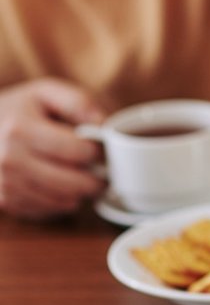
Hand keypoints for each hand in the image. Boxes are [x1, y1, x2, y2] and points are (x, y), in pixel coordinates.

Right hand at [0, 78, 106, 218]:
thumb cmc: (17, 109)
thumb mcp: (45, 93)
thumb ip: (78, 103)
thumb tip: (104, 126)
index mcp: (21, 130)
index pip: (77, 151)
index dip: (99, 152)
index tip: (104, 149)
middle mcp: (10, 160)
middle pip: (72, 182)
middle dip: (96, 179)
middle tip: (104, 172)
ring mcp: (4, 183)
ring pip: (62, 200)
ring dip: (82, 194)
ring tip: (88, 180)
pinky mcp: (4, 200)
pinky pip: (46, 211)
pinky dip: (62, 203)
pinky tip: (66, 189)